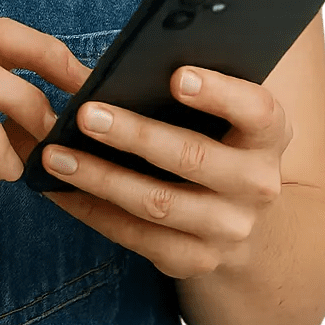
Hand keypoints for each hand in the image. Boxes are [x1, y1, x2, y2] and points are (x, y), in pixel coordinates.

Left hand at [40, 67, 290, 279]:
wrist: (245, 220)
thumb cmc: (217, 140)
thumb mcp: (224, 113)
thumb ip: (191, 87)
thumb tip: (121, 65)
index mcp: (269, 134)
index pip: (256, 110)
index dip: (219, 93)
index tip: (176, 75)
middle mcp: (258, 183)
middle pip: (193, 158)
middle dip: (135, 135)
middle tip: (85, 113)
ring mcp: (229, 228)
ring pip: (157, 203)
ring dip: (100, 178)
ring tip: (56, 155)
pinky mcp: (196, 260)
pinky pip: (136, 238)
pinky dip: (92, 211)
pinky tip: (59, 190)